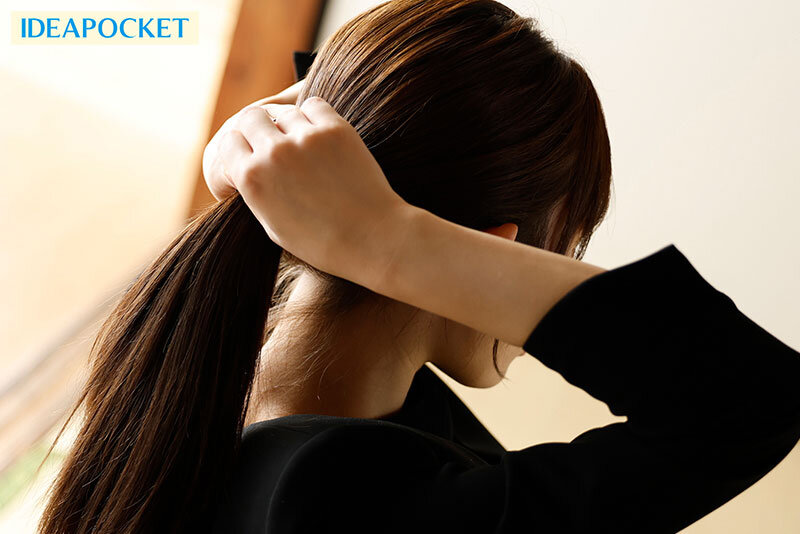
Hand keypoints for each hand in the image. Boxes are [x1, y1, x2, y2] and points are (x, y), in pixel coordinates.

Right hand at [203, 96, 409, 285]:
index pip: (229, 142)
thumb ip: (255, 190)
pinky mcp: (336, 129)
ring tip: (303, 147)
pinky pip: (313, 105)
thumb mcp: (272, 225)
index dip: (239, 151)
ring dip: (288, 124)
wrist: (371, 240)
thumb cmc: (321, 242)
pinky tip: (320, 135)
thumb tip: (247, 164)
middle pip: (251, 118)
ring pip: (284, 111)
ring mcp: (305, 138)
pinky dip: (313, 116)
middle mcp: (274, 153)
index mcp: (251, 179)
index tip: (252, 159)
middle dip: (259, 130)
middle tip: (274, 144)